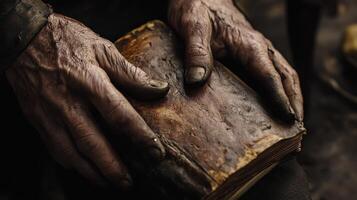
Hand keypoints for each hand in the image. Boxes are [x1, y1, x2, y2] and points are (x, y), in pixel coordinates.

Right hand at [5, 14, 168, 188]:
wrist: (23, 38)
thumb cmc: (66, 40)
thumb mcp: (102, 47)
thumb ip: (130, 72)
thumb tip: (158, 89)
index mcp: (90, 82)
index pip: (120, 116)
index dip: (140, 137)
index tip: (155, 153)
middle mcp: (69, 103)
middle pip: (93, 144)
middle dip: (113, 168)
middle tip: (129, 183)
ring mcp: (50, 114)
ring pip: (71, 153)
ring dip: (92, 172)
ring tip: (110, 183)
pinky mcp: (38, 119)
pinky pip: (54, 149)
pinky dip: (71, 164)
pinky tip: (84, 170)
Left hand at [168, 0, 302, 120]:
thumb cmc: (197, 7)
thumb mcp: (193, 27)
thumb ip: (196, 52)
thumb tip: (197, 81)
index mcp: (249, 45)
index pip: (270, 75)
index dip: (280, 99)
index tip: (288, 120)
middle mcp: (258, 50)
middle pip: (286, 79)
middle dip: (294, 104)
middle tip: (296, 134)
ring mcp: (255, 54)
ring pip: (281, 78)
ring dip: (289, 101)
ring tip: (289, 128)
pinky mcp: (247, 57)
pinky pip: (267, 77)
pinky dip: (274, 94)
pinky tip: (268, 110)